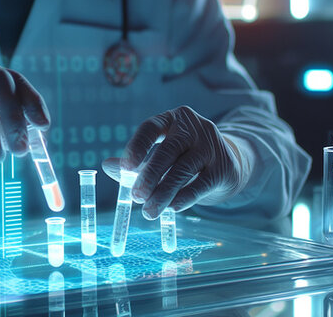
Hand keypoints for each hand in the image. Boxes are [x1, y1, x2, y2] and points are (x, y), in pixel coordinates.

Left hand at [102, 106, 247, 219]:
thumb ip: (134, 162)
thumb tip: (107, 166)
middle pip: (168, 151)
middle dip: (150, 176)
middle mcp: (193, 128)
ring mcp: (211, 146)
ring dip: (164, 193)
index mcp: (171, 119)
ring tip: (149, 211)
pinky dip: (185, 197)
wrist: (225, 164)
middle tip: (136, 197)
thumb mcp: (158, 155)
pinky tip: (172, 208)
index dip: (137, 145)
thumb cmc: (182, 158)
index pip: (151, 127)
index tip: (126, 167)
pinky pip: (201, 184)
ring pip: (183, 170)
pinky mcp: (223, 167)